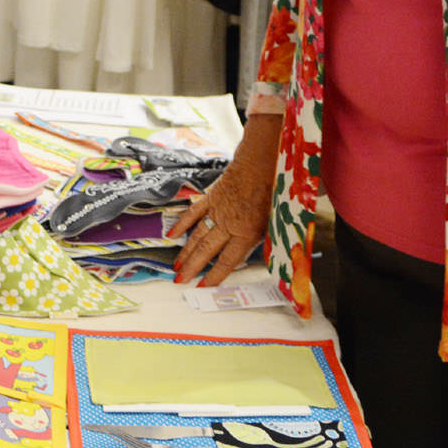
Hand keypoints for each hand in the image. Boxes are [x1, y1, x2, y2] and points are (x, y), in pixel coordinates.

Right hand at [171, 113, 280, 285]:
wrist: (262, 160)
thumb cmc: (273, 189)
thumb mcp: (275, 220)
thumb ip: (265, 238)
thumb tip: (263, 256)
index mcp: (246, 233)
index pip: (227, 261)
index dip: (214, 276)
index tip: (202, 286)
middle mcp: (228, 225)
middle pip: (206, 251)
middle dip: (192, 268)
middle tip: (179, 280)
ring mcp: (216, 211)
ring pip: (197, 235)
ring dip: (186, 252)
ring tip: (176, 265)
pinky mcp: (211, 198)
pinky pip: (193, 214)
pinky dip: (182, 224)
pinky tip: (172, 235)